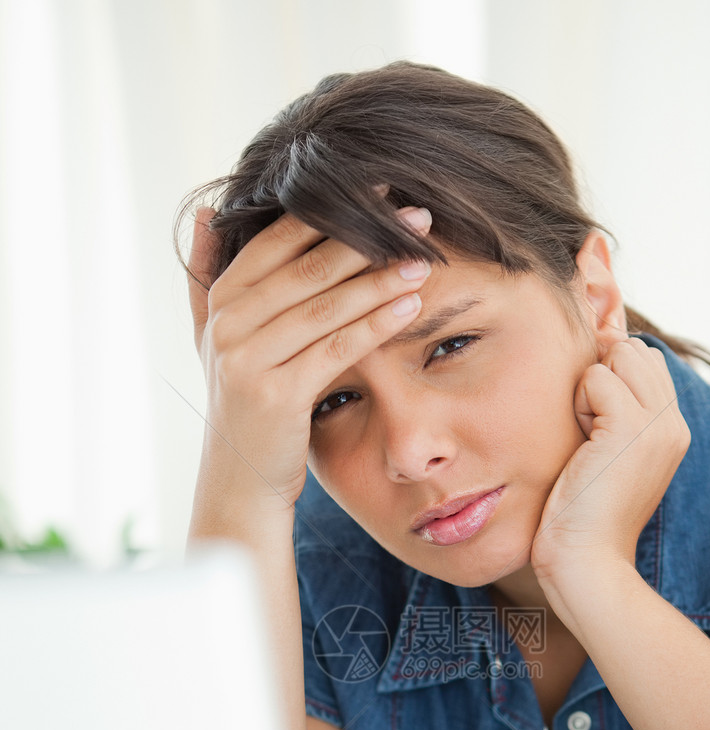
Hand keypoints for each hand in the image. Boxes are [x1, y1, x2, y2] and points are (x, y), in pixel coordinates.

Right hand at [186, 203, 432, 505]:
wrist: (240, 481)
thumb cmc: (243, 407)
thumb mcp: (213, 341)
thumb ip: (208, 278)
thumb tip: (211, 211)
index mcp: (220, 301)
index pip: (279, 239)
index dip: (330, 210)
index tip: (380, 190)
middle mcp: (228, 325)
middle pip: (308, 267)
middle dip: (367, 237)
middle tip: (417, 215)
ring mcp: (248, 360)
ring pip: (326, 306)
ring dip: (381, 278)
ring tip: (424, 257)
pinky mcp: (277, 395)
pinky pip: (337, 348)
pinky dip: (377, 324)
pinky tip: (412, 304)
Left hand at [530, 337, 690, 590]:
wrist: (587, 562)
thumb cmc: (582, 515)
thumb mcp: (604, 453)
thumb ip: (611, 408)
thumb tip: (599, 349)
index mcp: (671, 430)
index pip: (645, 360)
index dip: (609, 380)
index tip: (595, 432)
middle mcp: (674, 423)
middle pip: (634, 350)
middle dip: (600, 379)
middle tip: (589, 439)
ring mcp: (658, 423)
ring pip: (617, 356)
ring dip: (589, 392)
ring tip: (588, 444)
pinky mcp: (633, 427)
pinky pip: (596, 376)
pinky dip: (580, 405)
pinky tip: (583, 450)